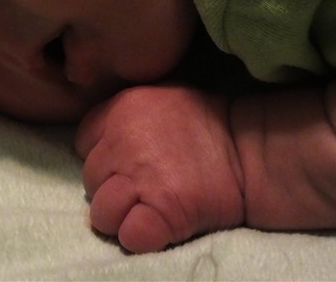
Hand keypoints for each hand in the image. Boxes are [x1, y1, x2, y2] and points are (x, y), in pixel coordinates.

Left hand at [74, 84, 244, 252]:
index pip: (83, 143)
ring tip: (148, 209)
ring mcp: (139, 179)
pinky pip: (130, 235)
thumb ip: (124, 115)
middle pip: (91, 180)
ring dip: (121, 217)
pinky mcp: (161, 212)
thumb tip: (103, 140)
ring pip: (101, 213)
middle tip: (142, 188)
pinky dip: (140, 238)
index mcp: (119, 110)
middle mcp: (122, 143)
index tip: (124, 164)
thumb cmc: (208, 123)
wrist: (251, 149)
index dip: (103, 158)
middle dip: (112, 188)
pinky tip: (156, 228)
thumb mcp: (158, 97)